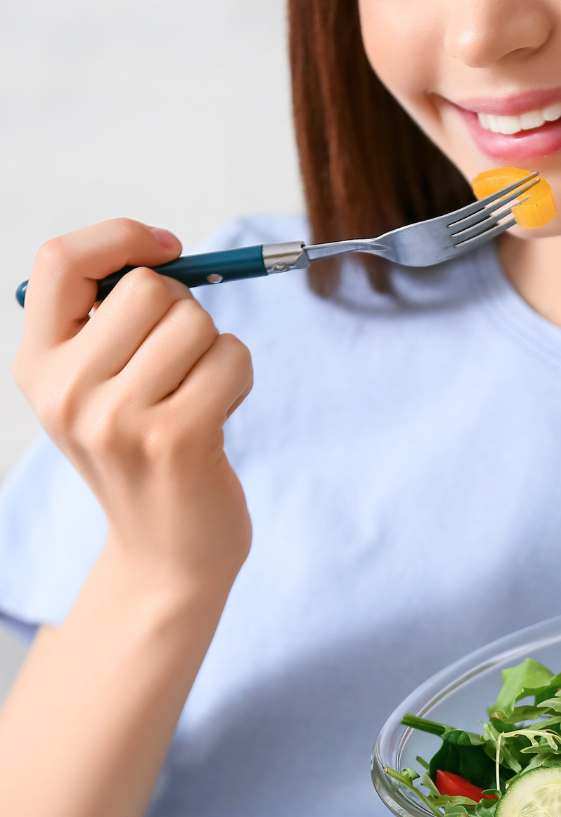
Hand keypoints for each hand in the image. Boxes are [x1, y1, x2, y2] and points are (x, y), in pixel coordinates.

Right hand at [15, 219, 252, 591]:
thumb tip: (163, 253)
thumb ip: (112, 325)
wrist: (167, 554)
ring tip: (201, 395)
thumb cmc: (146, 460)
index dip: (119, 237)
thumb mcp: (100, 393)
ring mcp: (118, 418)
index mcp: (38, 367)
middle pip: (149, 288)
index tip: (168, 248)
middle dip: (186, 313)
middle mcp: (67, 392)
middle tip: (183, 366)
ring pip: (196, 322)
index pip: (60, 261)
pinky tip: (221, 412)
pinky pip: (231, 357)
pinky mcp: (177, 438)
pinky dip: (240, 375)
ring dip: (216, 350)